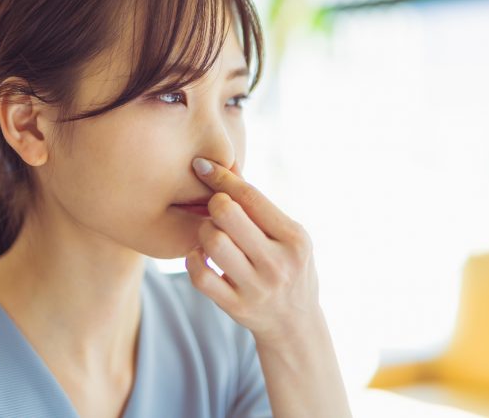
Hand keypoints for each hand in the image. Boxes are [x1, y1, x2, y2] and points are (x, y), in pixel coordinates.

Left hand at [185, 157, 321, 344]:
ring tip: (210, 233)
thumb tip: (226, 165)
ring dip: (203, 232)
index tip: (202, 165)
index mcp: (294, 238)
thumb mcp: (288, 235)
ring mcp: (257, 287)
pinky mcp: (236, 306)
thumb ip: (259, 205)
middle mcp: (278, 263)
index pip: (251, 197)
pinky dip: (193, 260)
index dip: (222, 177)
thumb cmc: (287, 265)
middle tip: (214, 208)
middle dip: (213, 203)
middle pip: (228, 214)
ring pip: (213, 243)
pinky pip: (200, 275)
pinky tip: (200, 255)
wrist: (295, 323)